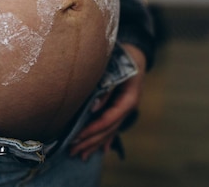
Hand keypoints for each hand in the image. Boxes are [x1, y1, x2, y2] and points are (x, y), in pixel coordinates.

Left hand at [69, 43, 146, 160]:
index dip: (93, 130)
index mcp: (128, 99)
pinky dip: (106, 139)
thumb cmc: (123, 58)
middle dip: (90, 141)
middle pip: (108, 129)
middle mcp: (128, 108)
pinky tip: (102, 150)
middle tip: (72, 151)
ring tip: (80, 155)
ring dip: (95, 144)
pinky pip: (113, 127)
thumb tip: (93, 107)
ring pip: (110, 131)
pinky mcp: (122, 109)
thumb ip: (106, 88)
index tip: (78, 136)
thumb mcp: (116, 69)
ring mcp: (126, 110)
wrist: (136, 53)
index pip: (109, 120)